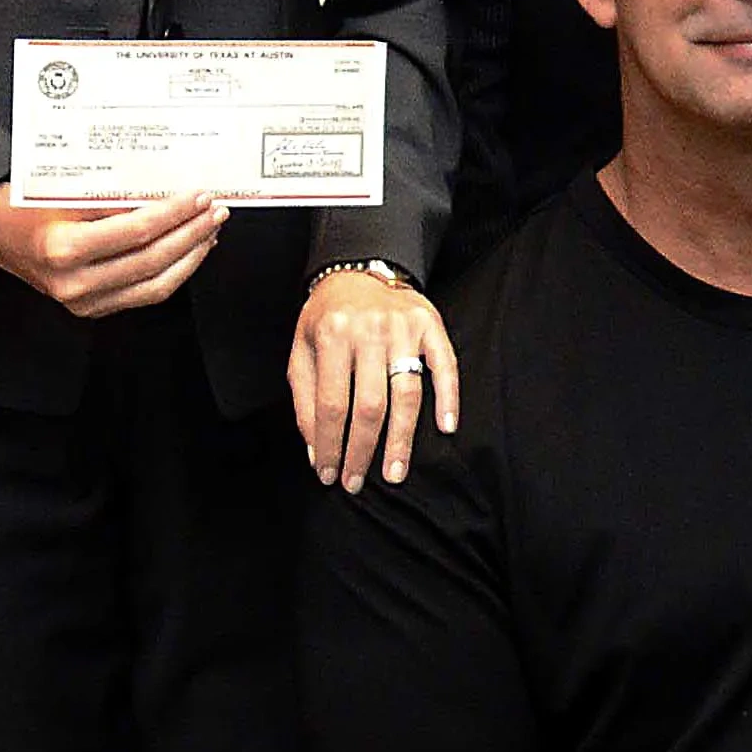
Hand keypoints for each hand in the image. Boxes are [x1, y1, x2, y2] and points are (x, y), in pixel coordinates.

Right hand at [0, 187, 219, 316]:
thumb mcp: (63, 190)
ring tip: (209, 230)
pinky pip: (144, 294)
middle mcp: (74, 282)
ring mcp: (84, 301)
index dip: (174, 213)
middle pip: (152, 260)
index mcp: (64, 248)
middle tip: (214, 210)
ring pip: (156, 285)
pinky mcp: (92, 308)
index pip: (136, 231)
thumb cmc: (23, 206)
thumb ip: (112, 194)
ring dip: (190, 256)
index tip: (198, 196)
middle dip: (191, 233)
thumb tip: (167, 188)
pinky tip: (188, 251)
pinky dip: (173, 272)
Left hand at [291, 268, 458, 492]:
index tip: (328, 473)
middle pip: (369, 406)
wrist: (358, 269)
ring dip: (401, 440)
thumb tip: (315, 450)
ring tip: (394, 472)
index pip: (331, 404)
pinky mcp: (430, 325)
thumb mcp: (302, 350)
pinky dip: (448, 398)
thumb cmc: (328, 317)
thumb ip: (306, 399)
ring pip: (407, 394)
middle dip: (362, 451)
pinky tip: (446, 428)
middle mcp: (369, 331)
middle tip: (357, 482)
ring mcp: (404, 328)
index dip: (329, 445)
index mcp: (332, 335)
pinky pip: (445, 366)